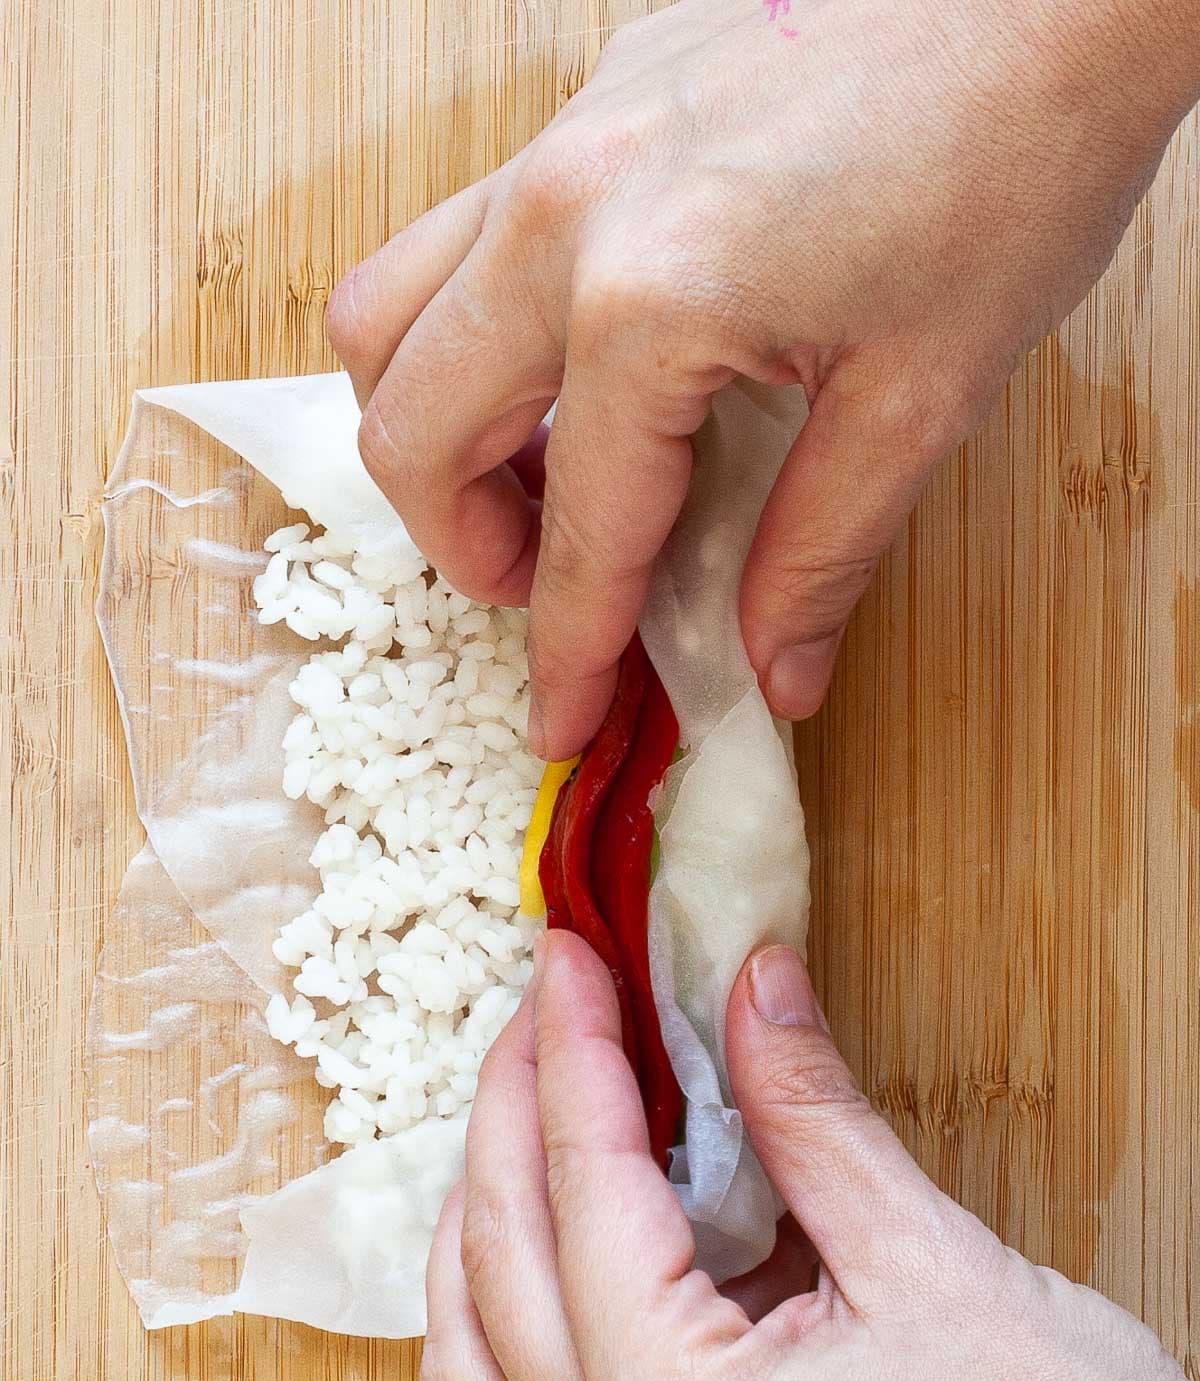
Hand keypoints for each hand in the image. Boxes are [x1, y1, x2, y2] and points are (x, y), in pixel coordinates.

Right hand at [328, 0, 1198, 755]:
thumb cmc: (1012, 151)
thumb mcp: (923, 394)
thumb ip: (823, 551)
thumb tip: (772, 669)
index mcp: (649, 301)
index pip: (577, 531)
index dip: (566, 651)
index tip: (560, 722)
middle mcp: (565, 214)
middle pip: (410, 422)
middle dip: (465, 544)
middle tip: (545, 588)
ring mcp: (559, 143)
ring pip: (389, 313)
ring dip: (434, 428)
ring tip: (537, 482)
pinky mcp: (583, 105)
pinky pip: (457, 239)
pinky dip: (473, 334)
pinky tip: (581, 371)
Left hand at [422, 932, 1199, 1380]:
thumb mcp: (928, 1255)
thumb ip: (808, 1111)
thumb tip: (748, 987)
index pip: (580, 1182)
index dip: (572, 1047)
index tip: (572, 956)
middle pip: (496, 1258)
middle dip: (512, 1111)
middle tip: (552, 1005)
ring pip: (476, 1356)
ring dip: (487, 1215)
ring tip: (543, 1105)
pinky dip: (519, 1308)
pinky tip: (571, 1232)